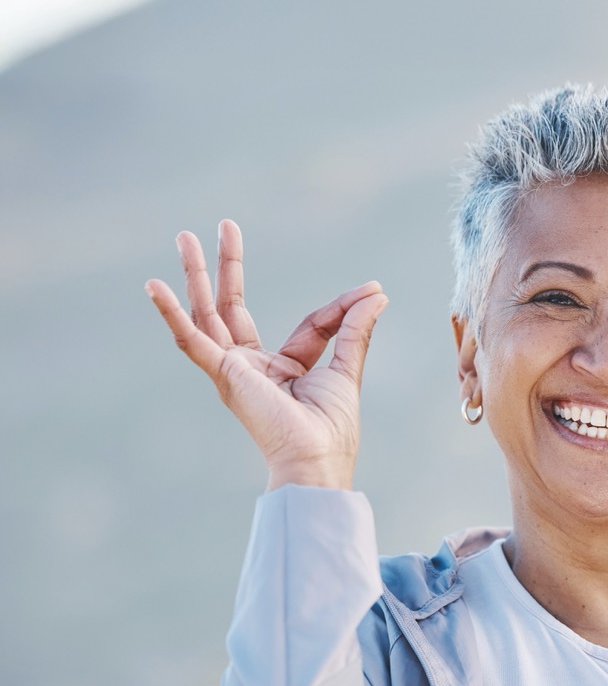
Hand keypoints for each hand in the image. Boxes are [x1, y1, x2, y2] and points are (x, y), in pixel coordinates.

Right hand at [145, 220, 386, 488]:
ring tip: (183, 237)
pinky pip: (191, 341)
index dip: (337, 308)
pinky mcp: (224, 375)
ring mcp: (233, 370)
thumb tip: (375, 292)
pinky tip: (153, 286)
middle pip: (234, 306)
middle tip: (224, 225)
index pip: (307, 326)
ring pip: (207, 313)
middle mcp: (251, 367)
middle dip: (228, 267)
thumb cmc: (330, 428)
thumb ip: (355, 329)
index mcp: (282, 370)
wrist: (316, 460)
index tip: (367, 292)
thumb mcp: (346, 368)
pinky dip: (171, 314)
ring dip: (195, 275)